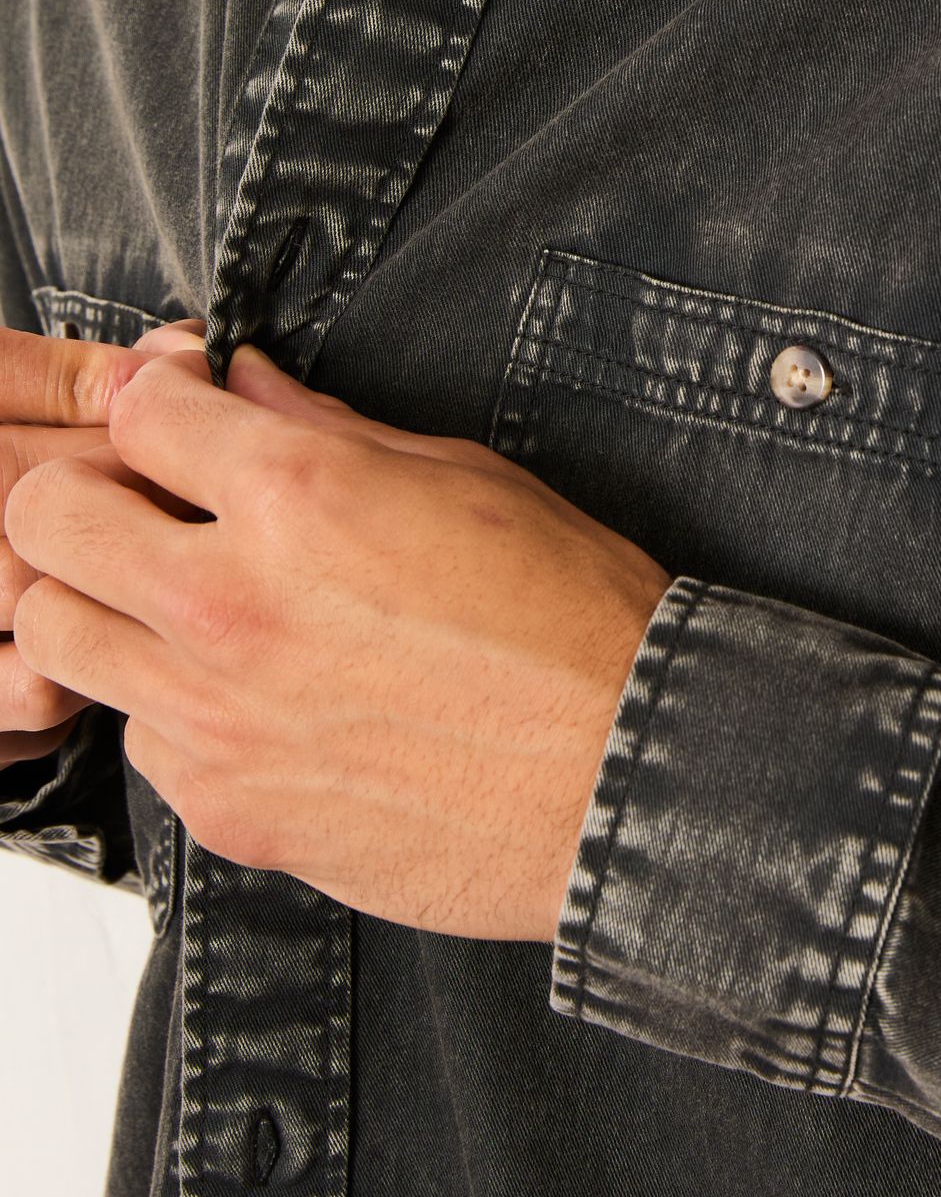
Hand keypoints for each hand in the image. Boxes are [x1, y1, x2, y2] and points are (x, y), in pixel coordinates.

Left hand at [2, 339, 670, 939]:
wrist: (626, 779)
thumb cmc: (573, 624)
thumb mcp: (468, 480)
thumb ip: (331, 430)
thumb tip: (250, 388)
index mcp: (300, 496)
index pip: (136, 410)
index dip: (157, 395)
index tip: (181, 409)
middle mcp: (234, 604)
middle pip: (45, 517)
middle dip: (86, 491)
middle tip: (144, 501)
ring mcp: (217, 716)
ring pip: (54, 633)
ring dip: (101, 603)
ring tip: (177, 605)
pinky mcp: (226, 808)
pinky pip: (135, 737)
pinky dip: (166, 708)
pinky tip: (244, 697)